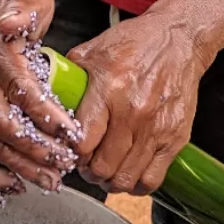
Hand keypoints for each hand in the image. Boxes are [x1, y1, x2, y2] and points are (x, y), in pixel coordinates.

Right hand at [0, 0, 81, 192]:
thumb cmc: (21, 13)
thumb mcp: (30, 2)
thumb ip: (25, 10)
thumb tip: (12, 22)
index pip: (21, 91)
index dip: (46, 114)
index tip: (73, 132)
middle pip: (3, 125)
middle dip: (36, 148)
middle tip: (66, 161)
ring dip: (21, 167)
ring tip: (53, 181)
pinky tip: (18, 185)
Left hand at [68, 13, 209, 194]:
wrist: (178, 39)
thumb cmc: (135, 43)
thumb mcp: (92, 51)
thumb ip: (67, 80)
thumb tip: (45, 101)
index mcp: (109, 89)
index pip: (82, 143)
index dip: (71, 153)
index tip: (70, 149)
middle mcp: (134, 112)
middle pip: (103, 167)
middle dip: (88, 171)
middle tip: (86, 163)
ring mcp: (157, 128)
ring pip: (126, 179)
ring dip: (110, 181)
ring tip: (106, 169)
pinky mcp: (176, 138)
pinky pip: (152, 179)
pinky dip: (136, 184)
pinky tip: (128, 171)